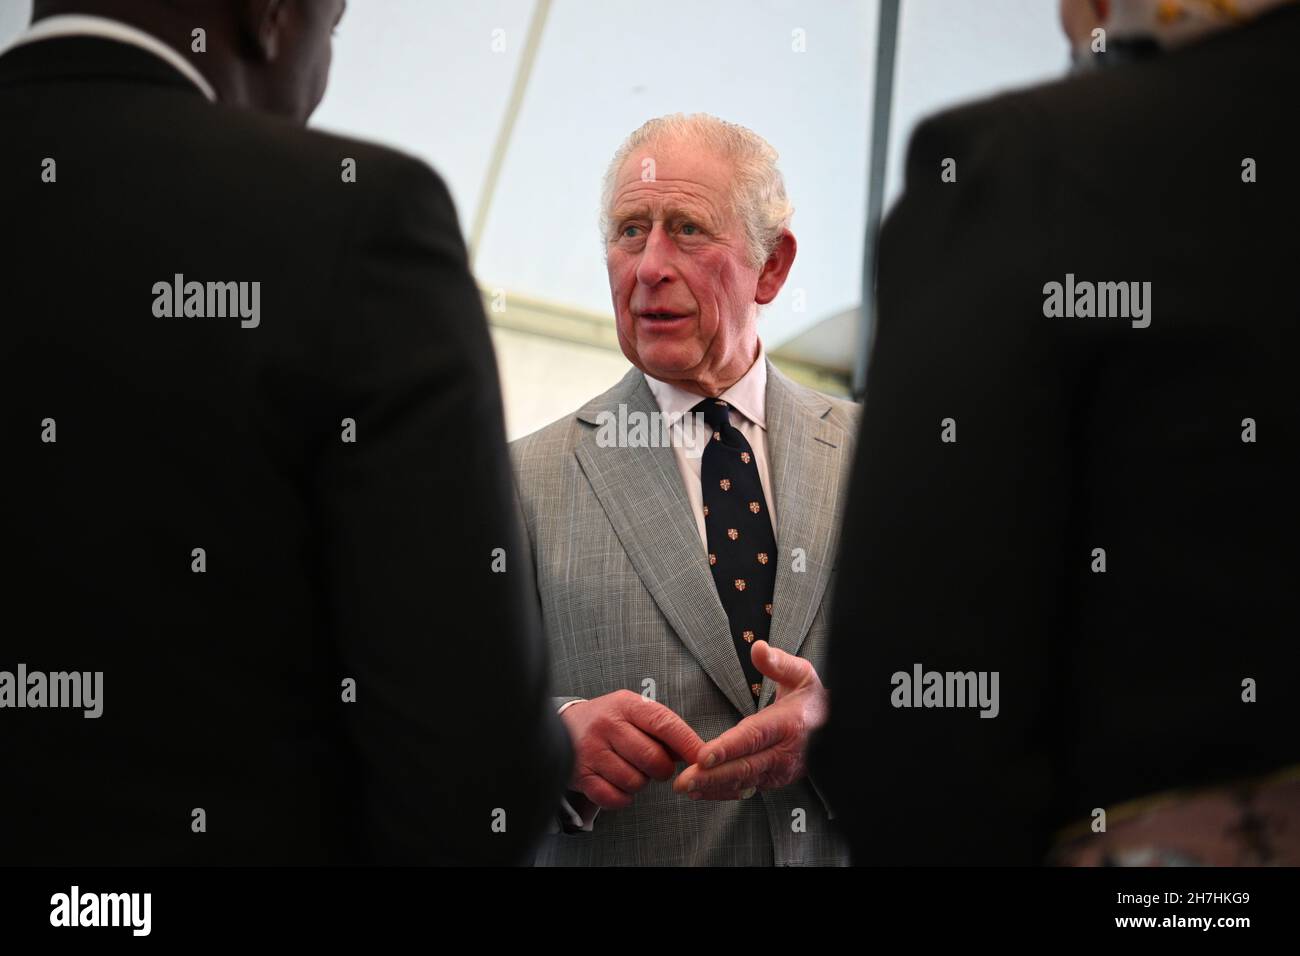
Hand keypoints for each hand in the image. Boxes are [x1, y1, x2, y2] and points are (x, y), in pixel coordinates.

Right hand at [561, 691, 704, 809]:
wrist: (560, 727)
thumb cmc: (608, 721)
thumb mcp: (632, 711)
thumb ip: (662, 727)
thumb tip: (695, 752)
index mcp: (625, 704)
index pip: (664, 723)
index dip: (687, 743)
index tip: (703, 757)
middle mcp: (607, 725)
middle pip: (653, 759)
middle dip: (662, 769)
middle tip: (656, 767)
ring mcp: (591, 751)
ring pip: (635, 781)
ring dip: (640, 782)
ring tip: (630, 769)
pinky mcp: (580, 775)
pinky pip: (614, 798)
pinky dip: (622, 797)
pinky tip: (617, 783)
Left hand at [672, 642, 827, 799]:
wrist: (837, 728)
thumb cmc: (812, 699)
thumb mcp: (801, 674)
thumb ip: (778, 662)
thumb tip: (757, 647)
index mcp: (788, 724)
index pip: (753, 737)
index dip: (728, 748)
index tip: (703, 756)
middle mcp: (785, 752)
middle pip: (745, 766)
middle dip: (712, 776)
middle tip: (684, 781)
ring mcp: (780, 770)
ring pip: (744, 782)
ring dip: (714, 788)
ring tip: (687, 788)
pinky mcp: (775, 780)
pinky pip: (747, 788)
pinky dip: (723, 793)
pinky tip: (701, 793)